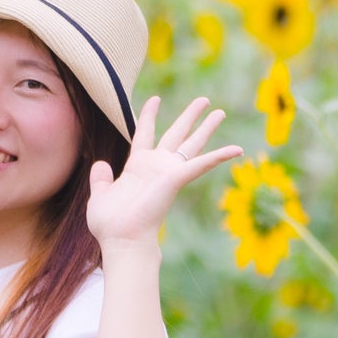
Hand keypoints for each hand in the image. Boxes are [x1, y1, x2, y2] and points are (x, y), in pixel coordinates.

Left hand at [87, 94, 247, 254]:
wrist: (122, 239)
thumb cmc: (110, 224)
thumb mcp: (100, 196)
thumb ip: (100, 179)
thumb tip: (100, 164)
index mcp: (138, 166)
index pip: (145, 133)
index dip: (149, 115)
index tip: (155, 99)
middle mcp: (156, 166)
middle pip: (177, 134)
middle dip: (190, 116)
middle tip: (204, 100)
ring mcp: (168, 172)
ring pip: (192, 144)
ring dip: (207, 127)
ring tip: (220, 112)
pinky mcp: (177, 179)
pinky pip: (202, 164)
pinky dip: (220, 156)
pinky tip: (237, 149)